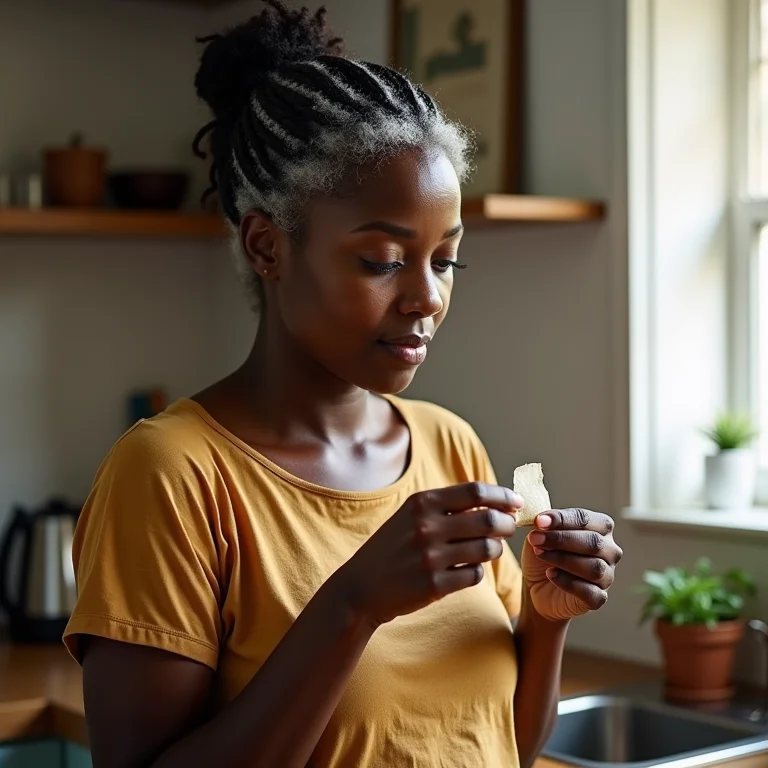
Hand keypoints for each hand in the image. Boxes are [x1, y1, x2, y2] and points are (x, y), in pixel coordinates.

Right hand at [332, 483, 521, 627]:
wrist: (361, 587)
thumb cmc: (393, 547)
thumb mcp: (411, 516)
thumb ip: (447, 506)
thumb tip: (495, 502)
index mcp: (421, 502)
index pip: (475, 491)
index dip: (502, 495)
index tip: (516, 502)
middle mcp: (426, 526)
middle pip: (488, 519)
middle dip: (506, 524)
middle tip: (509, 528)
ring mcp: (430, 557)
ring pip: (487, 549)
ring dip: (494, 550)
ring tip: (487, 550)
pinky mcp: (434, 585)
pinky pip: (475, 575)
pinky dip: (477, 572)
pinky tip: (467, 569)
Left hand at [521, 508, 621, 620]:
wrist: (539, 585)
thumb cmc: (545, 552)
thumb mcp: (541, 534)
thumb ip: (543, 525)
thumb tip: (542, 521)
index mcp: (600, 527)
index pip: (586, 519)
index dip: (562, 519)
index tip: (539, 521)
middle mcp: (609, 551)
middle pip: (593, 542)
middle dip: (561, 539)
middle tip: (536, 539)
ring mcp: (607, 576)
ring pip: (594, 567)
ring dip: (562, 559)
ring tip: (540, 554)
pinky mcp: (598, 598)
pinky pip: (589, 591)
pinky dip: (567, 582)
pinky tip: (550, 574)